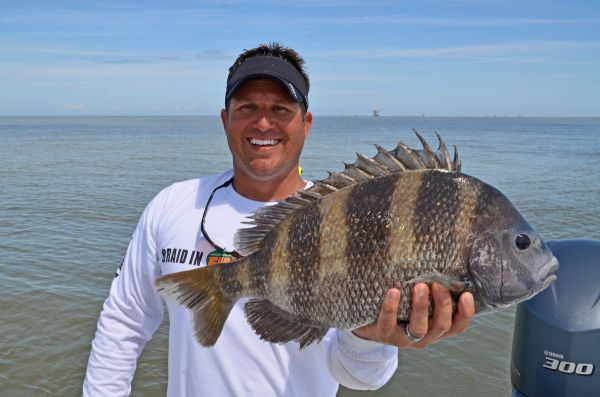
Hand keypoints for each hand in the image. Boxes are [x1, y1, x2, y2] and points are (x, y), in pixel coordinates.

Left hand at [352, 283, 474, 348]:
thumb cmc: (399, 307)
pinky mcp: (384, 335)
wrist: (369, 324)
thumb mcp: (416, 301)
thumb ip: (430, 290)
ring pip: (419, 328)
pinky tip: (393, 291)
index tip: (466, 295)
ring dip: (422, 307)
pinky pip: (388, 324)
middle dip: (443, 304)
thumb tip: (443, 259)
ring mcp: (404, 339)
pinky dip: (391, 308)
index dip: (465, 313)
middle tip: (437, 284)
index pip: (457, 326)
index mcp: (435, 329)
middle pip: (441, 326)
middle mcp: (423, 337)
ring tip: (419, 286)